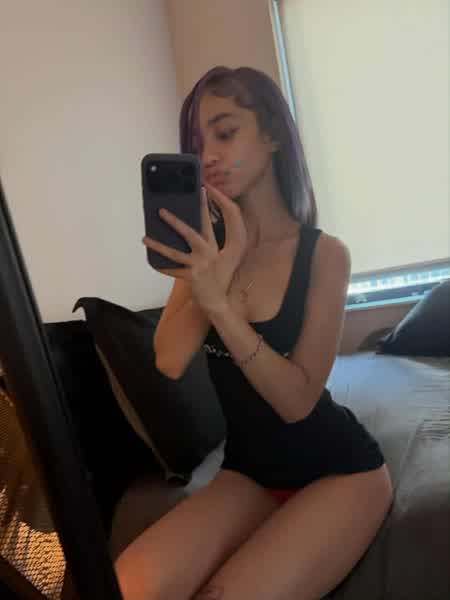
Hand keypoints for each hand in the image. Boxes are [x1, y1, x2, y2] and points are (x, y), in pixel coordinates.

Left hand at [142, 183, 247, 312]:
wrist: (219, 303)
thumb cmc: (218, 278)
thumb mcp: (220, 258)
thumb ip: (207, 243)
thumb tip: (184, 227)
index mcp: (220, 246)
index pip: (212, 221)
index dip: (207, 205)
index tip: (201, 189)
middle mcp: (211, 254)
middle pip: (191, 233)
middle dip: (175, 221)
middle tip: (161, 210)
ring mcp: (201, 266)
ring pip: (175, 253)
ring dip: (158, 245)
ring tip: (144, 237)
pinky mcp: (193, 277)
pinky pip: (173, 270)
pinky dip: (162, 267)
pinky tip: (152, 262)